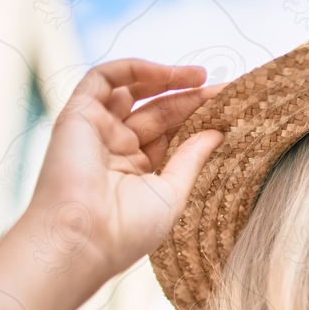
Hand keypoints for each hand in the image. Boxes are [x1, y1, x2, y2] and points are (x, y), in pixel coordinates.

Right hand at [26, 59, 223, 280]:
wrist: (84, 239)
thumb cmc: (127, 230)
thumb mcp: (172, 192)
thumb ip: (191, 159)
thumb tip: (217, 133)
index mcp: (137, 170)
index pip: (172, 134)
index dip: (199, 118)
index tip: (231, 108)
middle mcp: (116, 148)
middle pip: (158, 112)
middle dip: (191, 98)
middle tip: (228, 90)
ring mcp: (96, 130)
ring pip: (133, 92)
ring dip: (166, 79)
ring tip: (202, 77)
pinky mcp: (77, 115)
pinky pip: (103, 79)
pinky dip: (135, 70)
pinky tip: (169, 73)